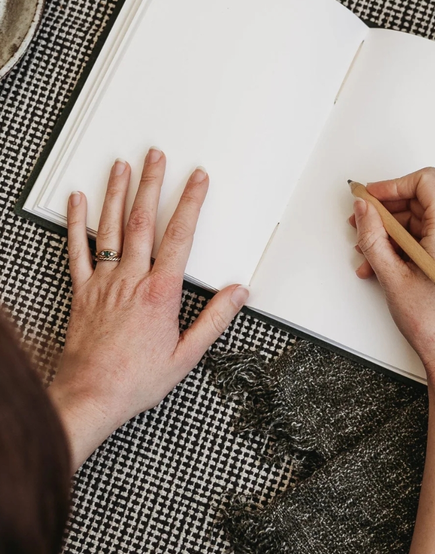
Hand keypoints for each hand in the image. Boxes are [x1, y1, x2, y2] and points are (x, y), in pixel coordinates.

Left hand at [48, 148, 247, 470]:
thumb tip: (237, 292)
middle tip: (156, 156)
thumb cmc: (136, 379)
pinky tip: (78, 201)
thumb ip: (214, 319)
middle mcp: (131, 280)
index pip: (180, 236)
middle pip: (143, 221)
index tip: (197, 179)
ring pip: (111, 228)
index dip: (191, 202)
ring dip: (117, 193)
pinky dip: (76, 223)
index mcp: (160, 293)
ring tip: (122, 166)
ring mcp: (103, 283)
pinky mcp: (82, 292)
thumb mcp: (187, 354)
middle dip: (152, 184)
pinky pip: (77, 251)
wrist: (91, 396)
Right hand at [350, 167, 434, 381]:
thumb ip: (373, 236)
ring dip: (388, 233)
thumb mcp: (392, 276)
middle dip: (385, 211)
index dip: (394, 185)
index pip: (425, 182)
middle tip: (360, 221)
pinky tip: (379, 265)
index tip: (371, 197)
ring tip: (366, 253)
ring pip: (416, 224)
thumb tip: (364, 210)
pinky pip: (421, 241)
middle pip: (418, 202)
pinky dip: (399, 247)